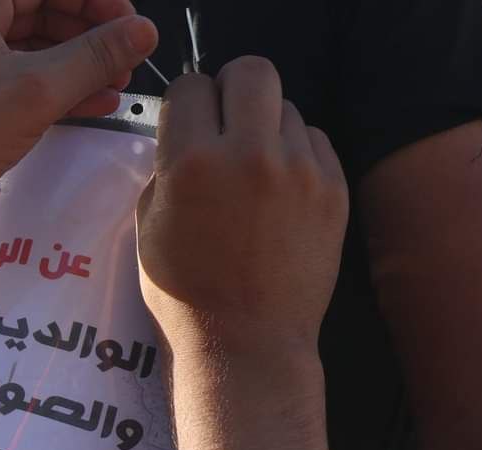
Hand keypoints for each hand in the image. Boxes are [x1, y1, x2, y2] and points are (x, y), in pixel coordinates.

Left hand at [0, 0, 157, 241]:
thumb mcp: (36, 92)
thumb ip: (94, 58)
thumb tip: (138, 33)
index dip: (97, 2)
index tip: (130, 25)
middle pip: (39, 8)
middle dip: (89, 33)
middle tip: (125, 57)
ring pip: (29, 44)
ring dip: (75, 64)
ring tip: (113, 83)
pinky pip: (14, 76)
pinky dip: (50, 88)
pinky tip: (86, 103)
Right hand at [137, 58, 347, 365]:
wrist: (248, 345)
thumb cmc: (188, 297)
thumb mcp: (148, 231)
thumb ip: (165, 170)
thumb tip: (186, 134)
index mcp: (192, 164)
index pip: (191, 85)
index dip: (187, 106)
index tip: (190, 127)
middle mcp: (249, 155)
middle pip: (251, 71)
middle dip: (233, 92)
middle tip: (228, 126)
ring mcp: (299, 171)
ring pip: (286, 108)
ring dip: (267, 129)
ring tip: (255, 175)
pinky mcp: (333, 190)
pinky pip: (315, 142)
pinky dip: (297, 157)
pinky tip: (280, 196)